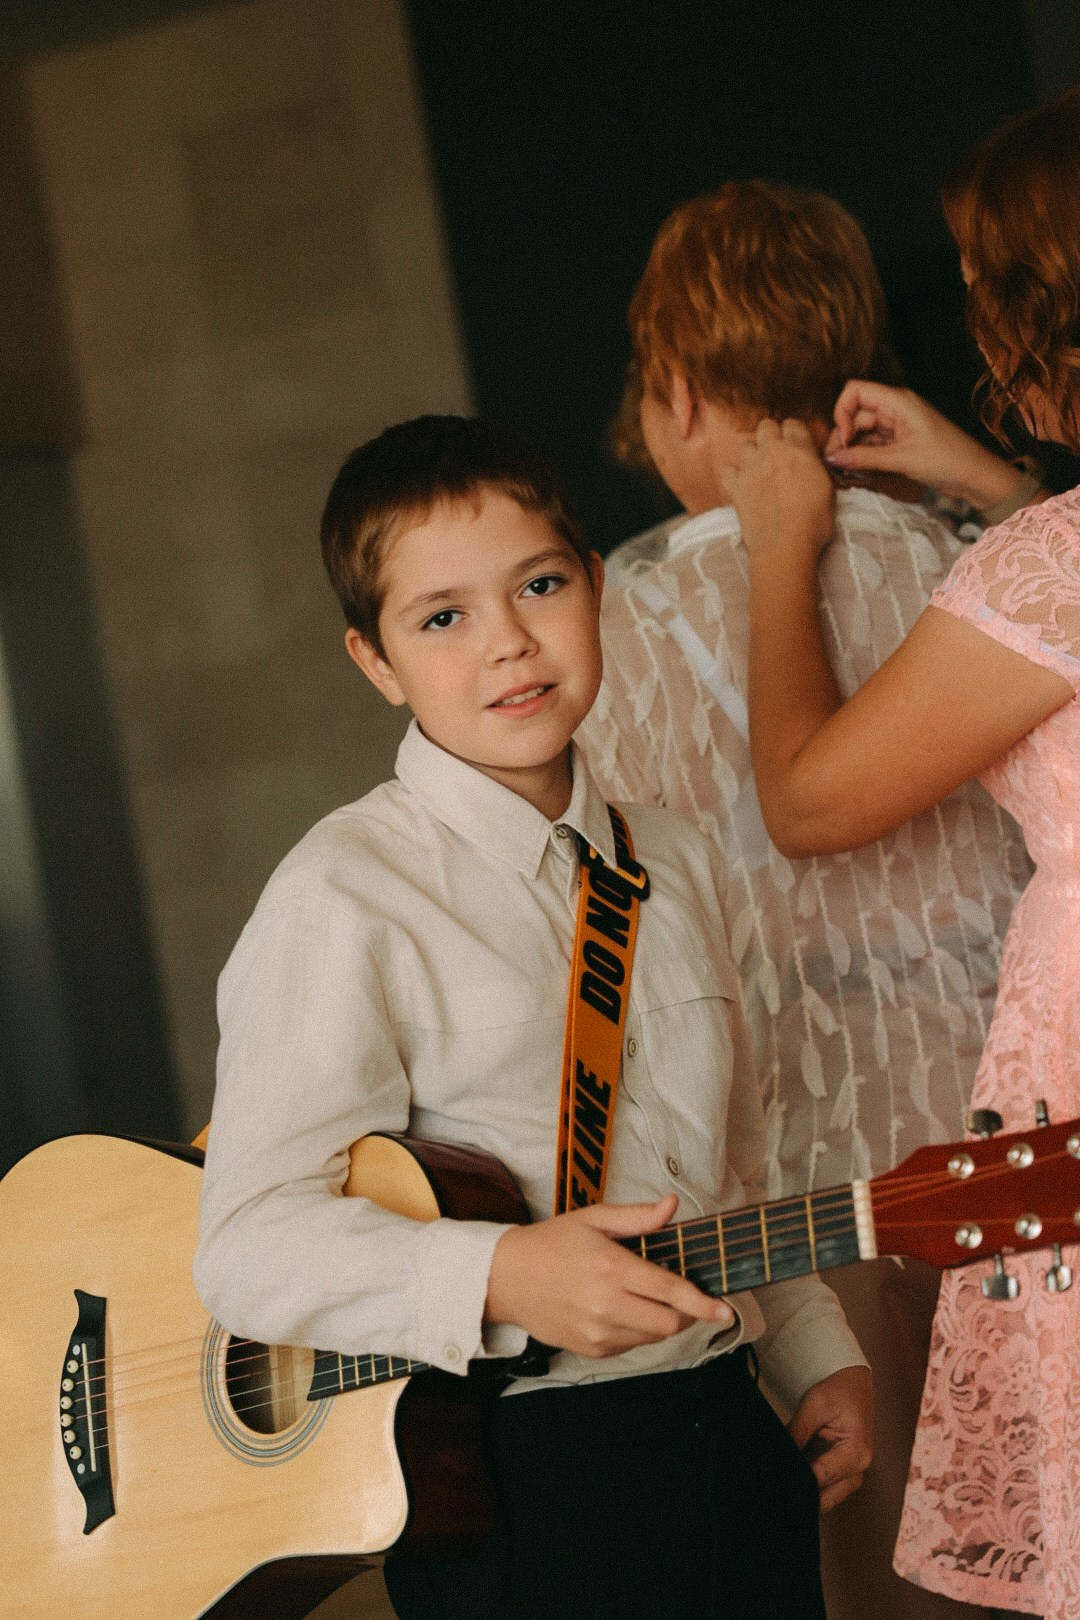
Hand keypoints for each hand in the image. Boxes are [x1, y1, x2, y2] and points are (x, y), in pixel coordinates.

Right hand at [485, 1195, 734, 1357]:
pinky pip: (630, 1346)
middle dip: (685, 1312)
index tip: (725, 1310)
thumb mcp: (593, 1219)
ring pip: (652, 1337)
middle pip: (668, 1322)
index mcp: (611, 1267)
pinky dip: (637, 1330)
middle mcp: (606, 1305)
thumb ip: (637, 1217)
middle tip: (680, 1295)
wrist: (507, 1278)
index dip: (702, 1303)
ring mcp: (597, 1332)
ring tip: (643, 1297)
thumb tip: (672, 1206)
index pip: (669, 1291)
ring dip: (661, 1321)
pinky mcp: (590, 1349)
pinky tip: (620, 1309)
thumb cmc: (553, 1243)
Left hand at [719, 418, 833, 562]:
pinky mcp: (735, 487)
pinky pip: (727, 469)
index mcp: (799, 449)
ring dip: (752, 451)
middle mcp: (772, 452)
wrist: (785, 545)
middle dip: (772, 435)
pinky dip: (733, 473)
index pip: (794, 424)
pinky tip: (742, 482)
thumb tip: (810, 463)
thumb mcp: (828, 489)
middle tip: (778, 453)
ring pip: (745, 443)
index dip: (795, 433)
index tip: (798, 444)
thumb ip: (815, 467)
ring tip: (760, 467)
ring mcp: (750, 468)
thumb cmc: (813, 522)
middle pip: (766, 426)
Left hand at [789, 1364, 873, 1512]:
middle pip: (825, 1498)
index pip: (820, 1478)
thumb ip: (797, 1432)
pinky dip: (809, 1482)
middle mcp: (857, 1470)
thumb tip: (779, 1456)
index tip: (777, 1476)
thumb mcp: (814, 1404)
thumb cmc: (839, 1390)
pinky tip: (792, 1471)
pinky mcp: (843, 1472)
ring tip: (784, 1475)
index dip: (797, 1480)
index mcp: (856, 1454)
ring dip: (805, 1489)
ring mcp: (851, 1474)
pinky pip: (824, 1487)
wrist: (853, 1382)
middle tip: (776, 1483)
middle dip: (801, 1493)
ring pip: (824, 1498)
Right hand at [826, 380, 1022, 510]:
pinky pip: (873, 445)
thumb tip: (832, 457)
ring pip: (863, 432)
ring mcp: (898, 426)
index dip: (842, 412)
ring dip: (852, 449)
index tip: (844, 439)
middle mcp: (896, 409)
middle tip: (836, 462)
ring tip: (845, 470)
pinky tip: (856, 470)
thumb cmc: (948, 460)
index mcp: (898, 401)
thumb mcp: (902, 459)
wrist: (975, 476)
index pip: (856, 391)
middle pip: (856, 415)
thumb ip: (864, 457)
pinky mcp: (900, 443)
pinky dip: (863, 456)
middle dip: (843, 436)